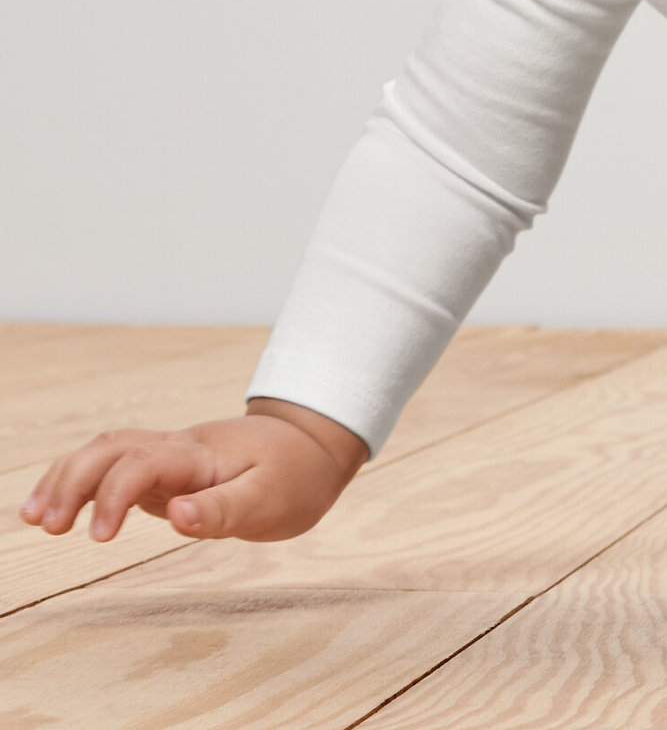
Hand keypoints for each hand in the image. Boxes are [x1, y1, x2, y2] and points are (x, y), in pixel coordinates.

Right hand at [17, 399, 367, 543]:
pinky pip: (115, 467)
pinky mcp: (166, 470)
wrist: (313, 448)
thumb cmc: (295, 476)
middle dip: (71, 480)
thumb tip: (175, 516)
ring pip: (107, 450)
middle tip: (46, 524)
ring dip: (67, 478)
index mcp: (201, 455)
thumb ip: (223, 510)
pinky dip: (82, 482)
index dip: (113, 495)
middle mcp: (178, 449)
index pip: (142, 463)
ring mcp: (170, 456)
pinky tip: (59, 509)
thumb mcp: (271, 500)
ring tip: (35, 519)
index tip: (98, 538)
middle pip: (111, 446)